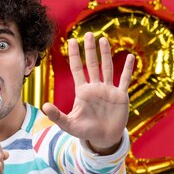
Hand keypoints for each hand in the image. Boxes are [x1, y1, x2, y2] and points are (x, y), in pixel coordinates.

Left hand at [42, 32, 133, 154]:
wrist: (103, 138)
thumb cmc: (85, 131)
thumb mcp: (69, 124)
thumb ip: (57, 116)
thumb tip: (44, 106)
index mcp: (82, 92)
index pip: (77, 69)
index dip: (74, 55)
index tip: (72, 41)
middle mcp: (95, 87)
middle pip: (92, 64)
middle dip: (90, 50)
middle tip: (88, 34)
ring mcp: (108, 90)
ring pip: (107, 68)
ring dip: (106, 55)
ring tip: (103, 40)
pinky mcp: (120, 96)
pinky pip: (124, 80)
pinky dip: (127, 69)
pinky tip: (130, 57)